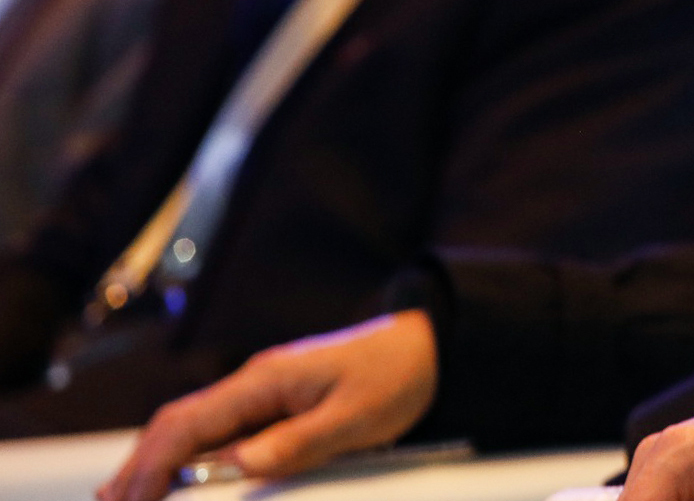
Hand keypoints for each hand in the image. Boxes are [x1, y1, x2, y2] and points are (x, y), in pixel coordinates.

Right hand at [98, 310, 438, 500]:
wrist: (430, 344)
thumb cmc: (398, 374)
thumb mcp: (356, 416)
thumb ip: (298, 442)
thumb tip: (238, 467)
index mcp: (265, 380)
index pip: (189, 422)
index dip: (153, 463)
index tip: (130, 499)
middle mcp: (255, 383)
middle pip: (178, 424)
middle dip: (139, 465)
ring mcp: (263, 392)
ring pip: (194, 427)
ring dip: (158, 461)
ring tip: (126, 498)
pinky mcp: (276, 403)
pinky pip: (220, 430)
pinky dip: (189, 455)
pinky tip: (179, 479)